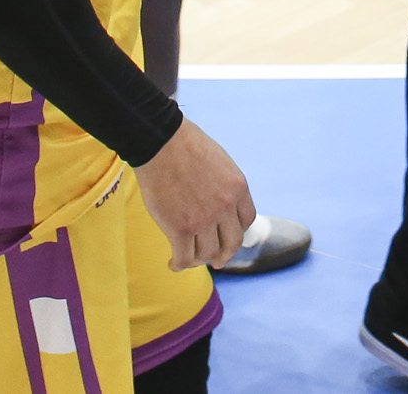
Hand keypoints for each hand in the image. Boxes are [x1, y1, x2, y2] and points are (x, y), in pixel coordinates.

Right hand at [134, 118, 255, 268]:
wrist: (161, 143)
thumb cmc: (185, 145)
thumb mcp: (219, 162)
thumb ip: (224, 185)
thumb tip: (218, 201)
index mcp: (238, 188)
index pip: (246, 221)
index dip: (237, 232)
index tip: (227, 237)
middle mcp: (226, 207)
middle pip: (232, 243)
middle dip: (224, 254)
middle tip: (216, 261)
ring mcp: (204, 220)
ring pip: (207, 254)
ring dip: (197, 259)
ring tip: (186, 257)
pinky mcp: (181, 229)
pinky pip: (184, 258)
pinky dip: (179, 265)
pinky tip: (172, 263)